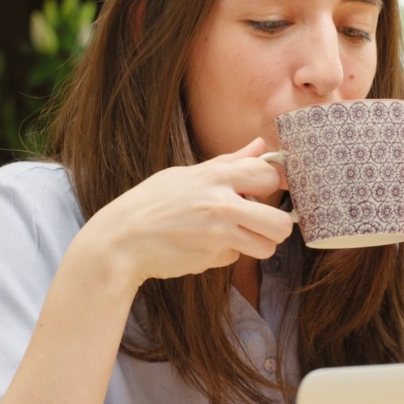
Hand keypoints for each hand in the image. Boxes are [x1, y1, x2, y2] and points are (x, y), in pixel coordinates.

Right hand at [74, 137, 293, 288]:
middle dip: (276, 226)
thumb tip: (259, 146)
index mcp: (217, 176)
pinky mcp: (212, 258)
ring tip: (235, 236)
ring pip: (267, 247)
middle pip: (281, 223)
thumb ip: (228, 162)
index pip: (269, 175)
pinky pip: (235, 258)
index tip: (262, 191)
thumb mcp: (187, 174)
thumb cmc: (152, 202)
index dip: (270, 184)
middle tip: (260, 224)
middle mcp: (223, 205)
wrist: (122, 240)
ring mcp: (219, 235)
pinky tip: (203, 246)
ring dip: (256, 245)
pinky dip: (224, 254)